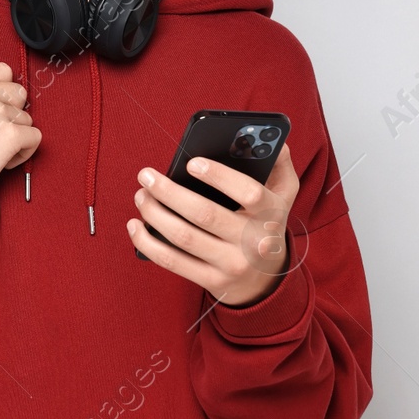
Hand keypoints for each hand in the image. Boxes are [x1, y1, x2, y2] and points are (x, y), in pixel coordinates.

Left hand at [127, 144, 298, 306]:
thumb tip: (263, 136)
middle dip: (169, 192)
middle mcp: (253, 241)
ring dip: (154, 213)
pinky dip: (148, 243)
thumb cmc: (266, 221)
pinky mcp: (212, 281)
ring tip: (141, 195)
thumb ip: (278, 160)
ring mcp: (231, 264)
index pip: (249, 193)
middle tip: (146, 175)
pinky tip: (135, 226)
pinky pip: (173, 262)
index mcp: (271, 213)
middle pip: (205, 214)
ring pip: (184, 237)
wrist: (265, 278)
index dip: (219, 176)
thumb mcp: (283, 192)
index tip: (191, 162)